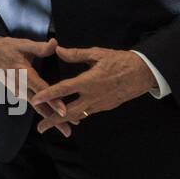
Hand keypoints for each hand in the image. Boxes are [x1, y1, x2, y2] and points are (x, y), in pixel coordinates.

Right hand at [0, 37, 71, 137]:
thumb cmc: (8, 49)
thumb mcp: (23, 45)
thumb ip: (40, 47)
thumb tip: (55, 43)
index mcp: (24, 74)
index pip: (41, 89)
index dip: (52, 101)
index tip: (63, 112)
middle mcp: (21, 87)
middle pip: (39, 105)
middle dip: (53, 118)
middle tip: (68, 131)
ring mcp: (19, 92)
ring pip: (36, 107)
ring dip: (50, 118)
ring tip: (65, 129)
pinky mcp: (19, 94)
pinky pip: (33, 104)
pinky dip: (44, 112)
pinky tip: (54, 118)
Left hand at [29, 46, 156, 131]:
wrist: (143, 73)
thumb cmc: (120, 61)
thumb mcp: (98, 54)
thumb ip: (76, 54)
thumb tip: (58, 50)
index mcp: (89, 81)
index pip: (64, 89)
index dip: (48, 95)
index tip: (36, 99)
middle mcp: (93, 96)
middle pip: (69, 111)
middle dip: (53, 120)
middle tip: (40, 128)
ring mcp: (100, 104)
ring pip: (78, 115)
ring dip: (63, 120)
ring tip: (49, 125)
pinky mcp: (105, 107)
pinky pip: (87, 113)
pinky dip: (76, 116)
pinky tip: (68, 117)